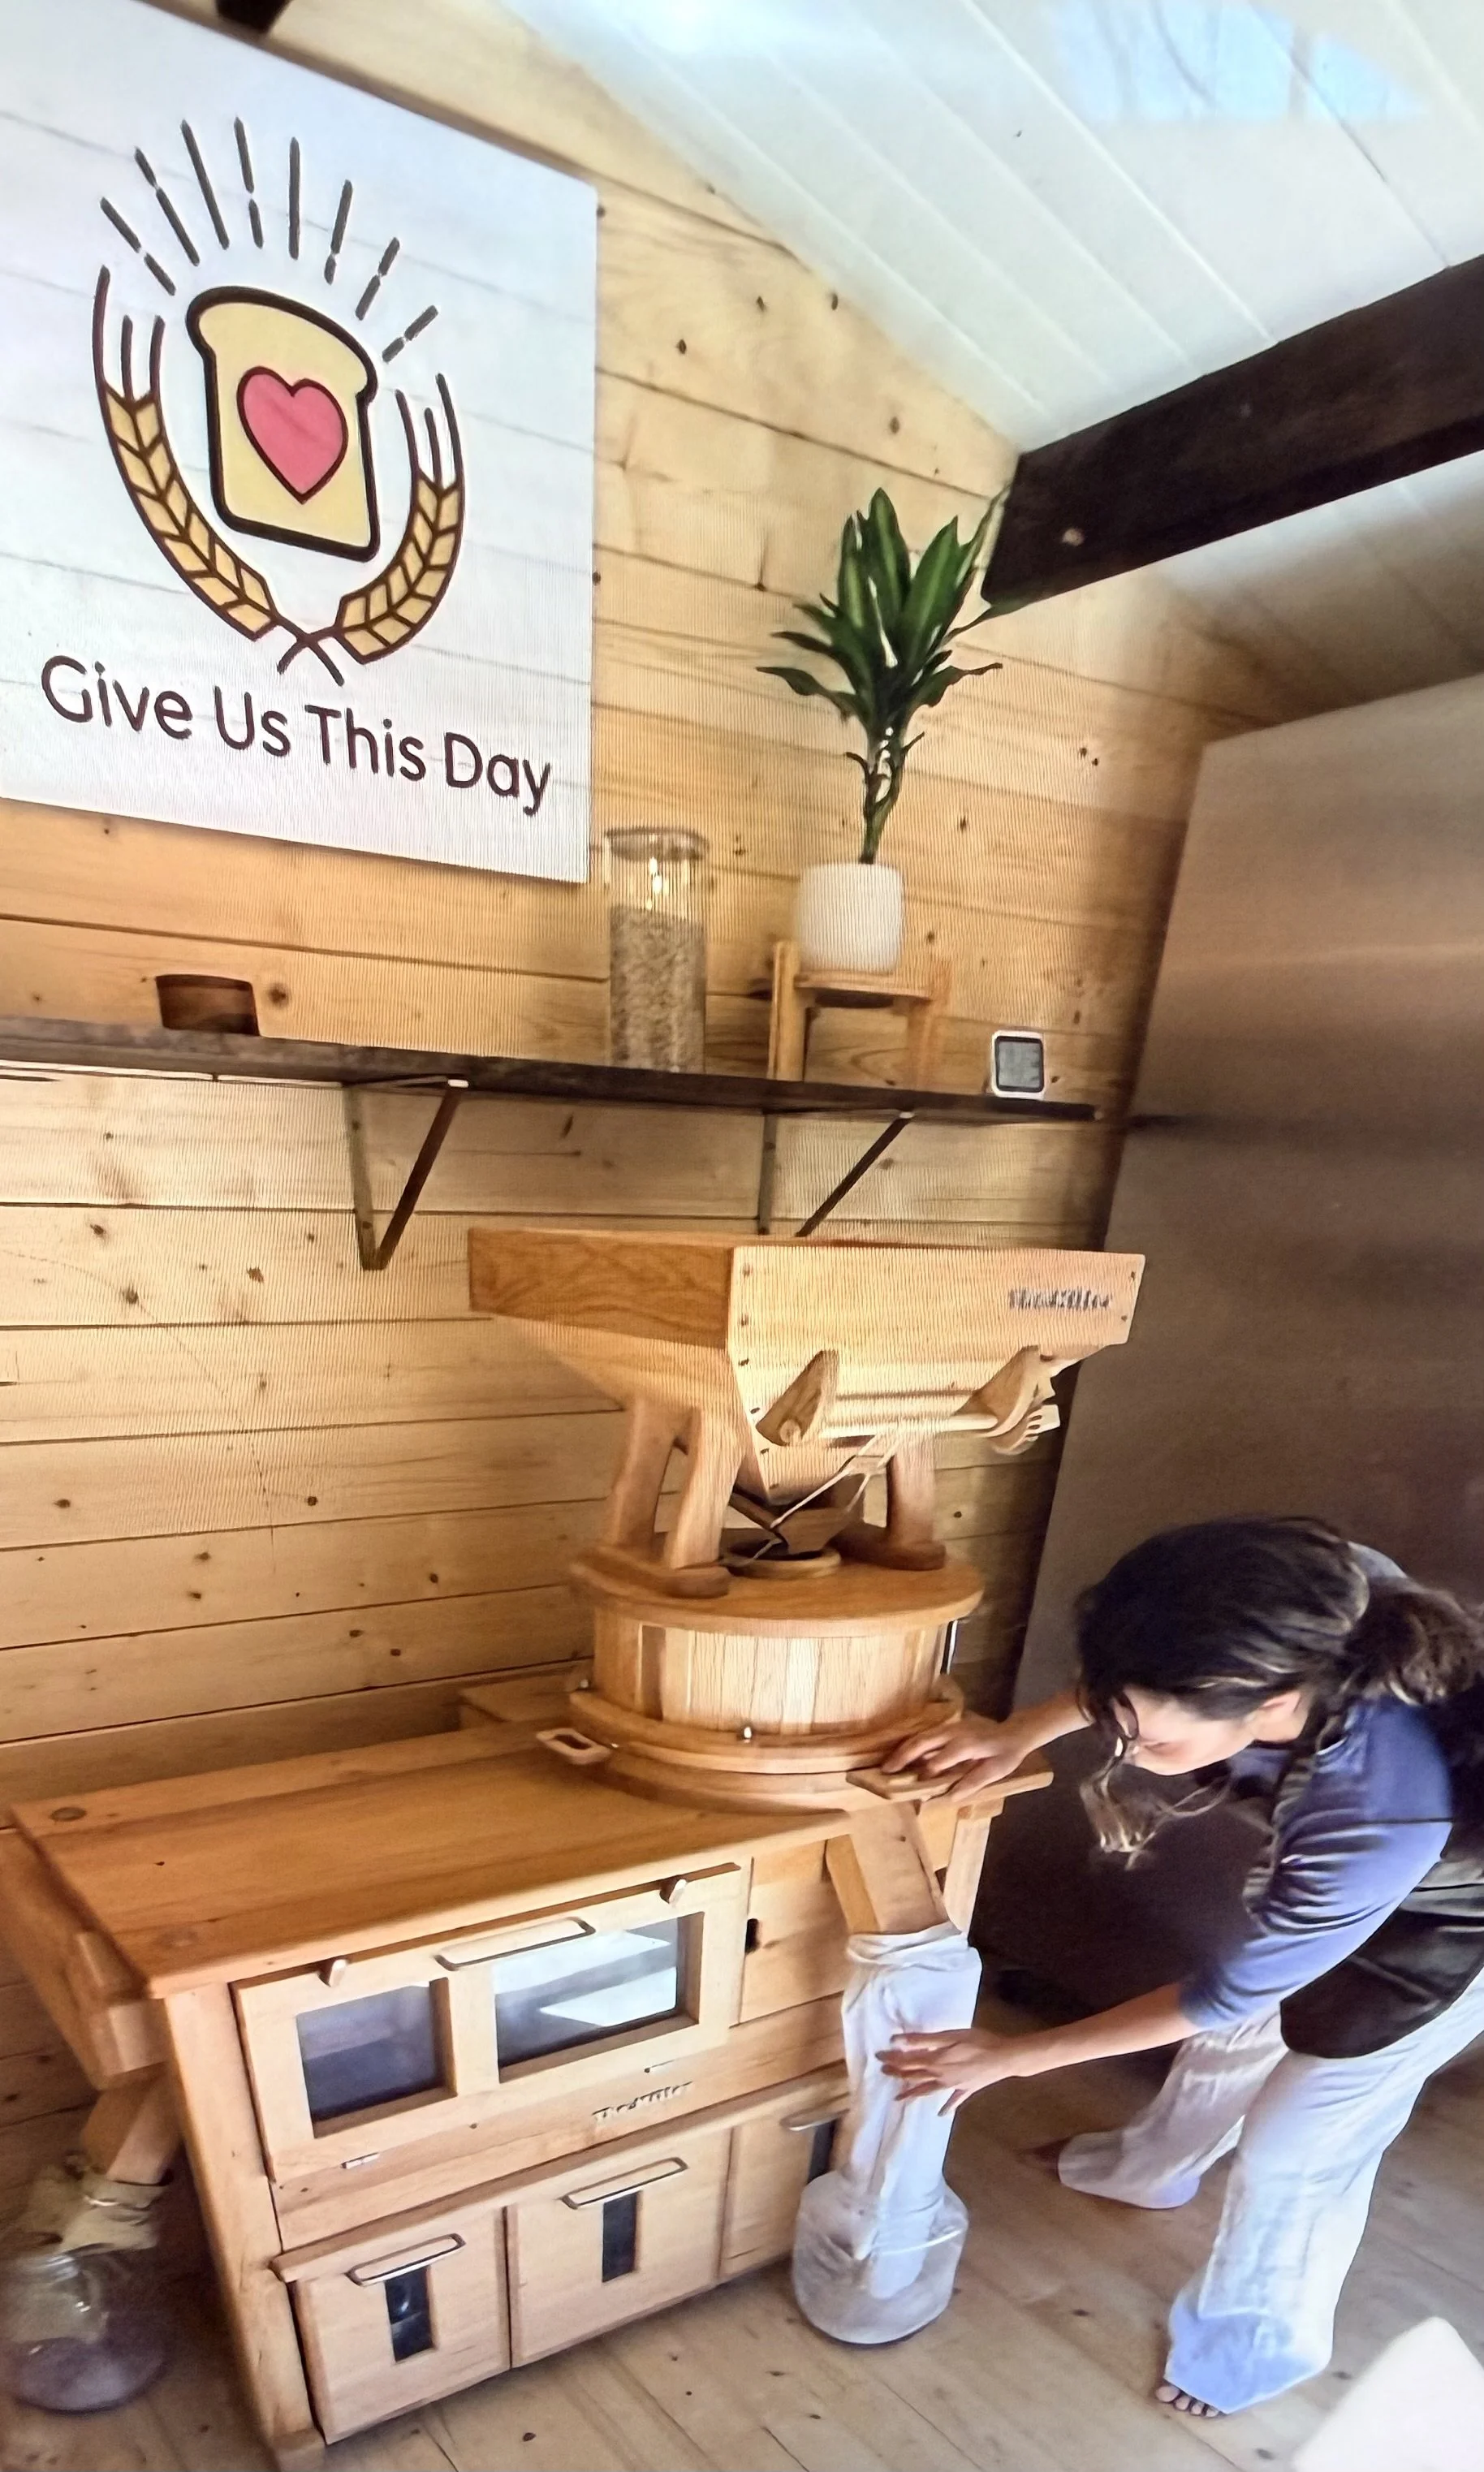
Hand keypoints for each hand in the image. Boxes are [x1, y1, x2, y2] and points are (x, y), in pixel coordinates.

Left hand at [877, 2027, 1027, 2113]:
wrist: (1004, 2058)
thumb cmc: (977, 2042)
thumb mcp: (949, 2036)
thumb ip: (923, 2040)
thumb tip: (898, 2041)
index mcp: (935, 2062)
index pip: (908, 2061)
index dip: (893, 2059)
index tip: (879, 2058)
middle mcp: (941, 2077)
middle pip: (915, 2076)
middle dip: (898, 2074)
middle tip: (884, 2072)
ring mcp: (953, 2086)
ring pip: (928, 2090)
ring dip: (913, 2093)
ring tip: (900, 2099)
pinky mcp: (966, 2089)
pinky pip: (953, 2100)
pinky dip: (946, 2107)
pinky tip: (941, 2115)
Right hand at [880, 1710, 1031, 1802]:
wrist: (1014, 1731)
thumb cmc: (1006, 1754)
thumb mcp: (995, 1771)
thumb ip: (973, 1783)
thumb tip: (950, 1796)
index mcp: (967, 1745)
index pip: (939, 1760)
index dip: (926, 1774)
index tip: (914, 1787)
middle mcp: (954, 1732)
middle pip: (923, 1741)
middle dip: (903, 1755)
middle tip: (886, 1770)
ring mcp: (951, 1727)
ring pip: (921, 1736)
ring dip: (903, 1749)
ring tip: (889, 1763)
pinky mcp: (949, 1726)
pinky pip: (926, 1734)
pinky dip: (912, 1743)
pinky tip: (903, 1754)